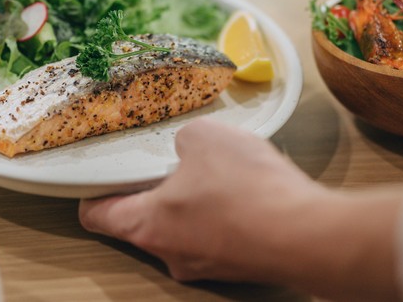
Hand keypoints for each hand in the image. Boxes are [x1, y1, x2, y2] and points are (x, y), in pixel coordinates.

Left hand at [79, 118, 319, 282]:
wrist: (308, 234)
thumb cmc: (248, 192)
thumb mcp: (203, 137)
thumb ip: (184, 139)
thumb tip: (190, 145)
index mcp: (146, 225)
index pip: (96, 215)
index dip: (94, 191)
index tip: (100, 175)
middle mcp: (170, 254)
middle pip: (143, 220)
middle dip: (156, 189)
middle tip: (171, 160)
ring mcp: (206, 265)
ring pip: (185, 227)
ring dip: (196, 199)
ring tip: (219, 171)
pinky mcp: (239, 264)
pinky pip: (221, 232)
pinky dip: (227, 211)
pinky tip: (247, 188)